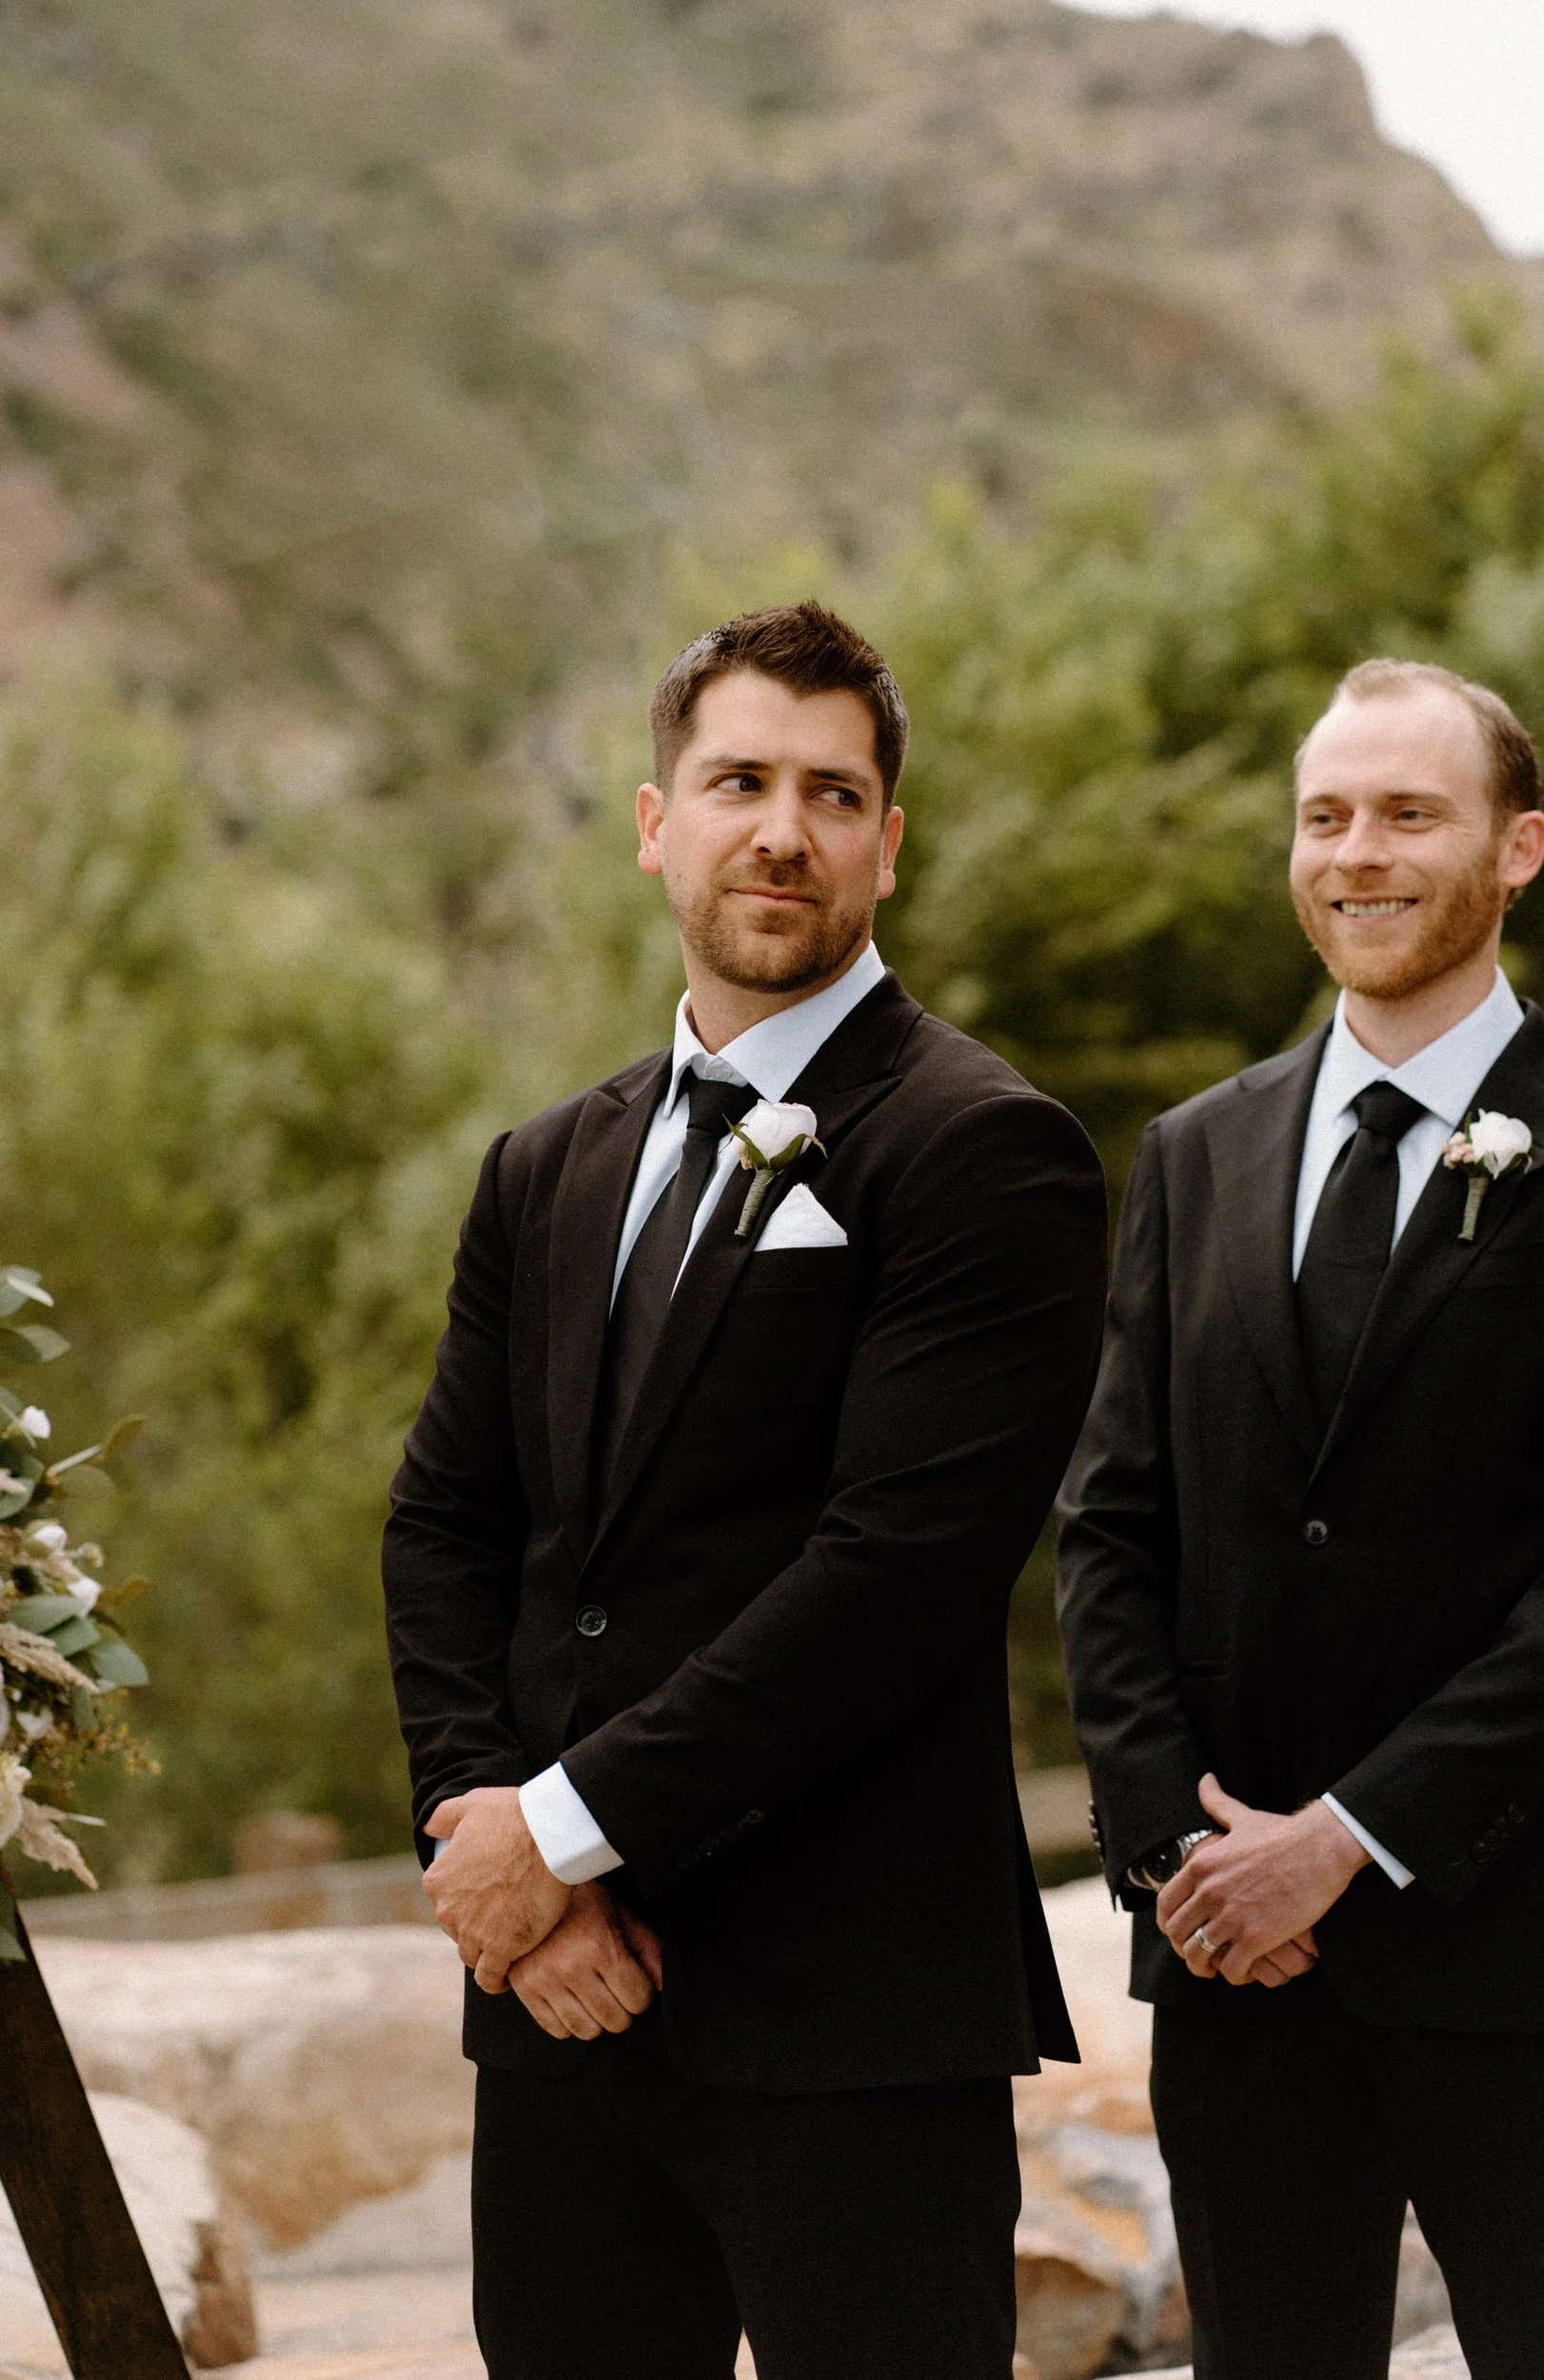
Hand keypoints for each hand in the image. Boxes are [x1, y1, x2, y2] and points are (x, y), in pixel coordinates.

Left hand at [423, 1786, 572, 1993]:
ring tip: (506, 1944)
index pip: (444, 1900)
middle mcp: (448, 1910)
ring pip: (471, 1954)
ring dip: (485, 1951)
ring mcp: (473, 1932)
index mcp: (437, 1880)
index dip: (465, 1898)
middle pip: (457, 1929)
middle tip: (501, 1915)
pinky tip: (506, 1975)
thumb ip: (442, 1817)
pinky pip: (489, 1977)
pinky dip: (496, 1979)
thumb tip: (429, 1829)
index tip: (484, 1895)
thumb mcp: (470, 1804)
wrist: (550, 1836)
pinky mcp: (501, 1949)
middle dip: (475, 1925)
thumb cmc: (514, 1816)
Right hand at [508, 1882, 663, 2039]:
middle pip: (615, 2020)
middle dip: (622, 2007)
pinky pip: (556, 2030)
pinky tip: (572, 1999)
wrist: (531, 1886)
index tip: (633, 1980)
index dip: (641, 1992)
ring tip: (594, 1995)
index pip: (638, 1999)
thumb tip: (663, 1984)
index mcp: (598, 1944)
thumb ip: (647, 1947)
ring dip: (597, 2018)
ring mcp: (544, 1980)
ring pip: (587, 2031)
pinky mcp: (524, 1989)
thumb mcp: (620, 1912)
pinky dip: (569, 2022)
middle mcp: (570, 1966)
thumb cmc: (580, 1898)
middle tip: (614, 1988)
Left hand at [1156, 1773, 1368, 1987]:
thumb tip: (1204, 1780)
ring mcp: (1232, 1916)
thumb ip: (1216, 1803)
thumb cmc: (1284, 1833)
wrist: (1321, 1848)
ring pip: (1199, 1955)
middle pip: (1178, 1933)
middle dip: (1184, 1948)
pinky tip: (1244, 1969)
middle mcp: (1210, 1892)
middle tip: (1198, 1954)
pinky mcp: (1258, 1937)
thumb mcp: (1242, 1817)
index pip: (1166, 1904)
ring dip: (1205, 1966)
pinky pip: (1233, 1969)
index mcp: (1202, 1865)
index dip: (1168, 1923)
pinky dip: (1235, 1974)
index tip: (1178, 1932)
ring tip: (1216, 1968)